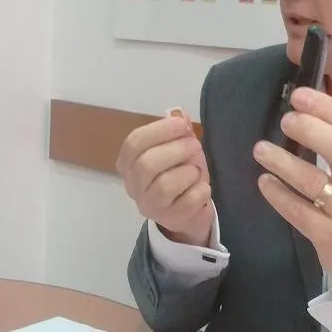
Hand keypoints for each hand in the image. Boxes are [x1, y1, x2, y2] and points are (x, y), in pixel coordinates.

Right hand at [116, 108, 212, 246]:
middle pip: (147, 164)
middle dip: (177, 150)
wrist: (190, 209)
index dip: (160, 130)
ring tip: (196, 170)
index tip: (182, 124)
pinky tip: (201, 187)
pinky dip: (201, 190)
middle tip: (196, 146)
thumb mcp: (178, 146)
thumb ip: (177, 130)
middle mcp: (134, 186)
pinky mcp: (171, 219)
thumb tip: (178, 113)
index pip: (134, 143)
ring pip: (165, 185)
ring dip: (188, 171)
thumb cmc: (180, 171)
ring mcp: (150, 206)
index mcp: (129, 163)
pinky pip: (188, 201)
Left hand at [253, 87, 331, 301]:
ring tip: (261, 149)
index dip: (328, 108)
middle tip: (285, 120)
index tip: (299, 96)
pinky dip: (279, 194)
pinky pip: (300, 212)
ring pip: (315, 182)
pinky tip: (264, 181)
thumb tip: (310, 107)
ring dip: (283, 161)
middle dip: (309, 129)